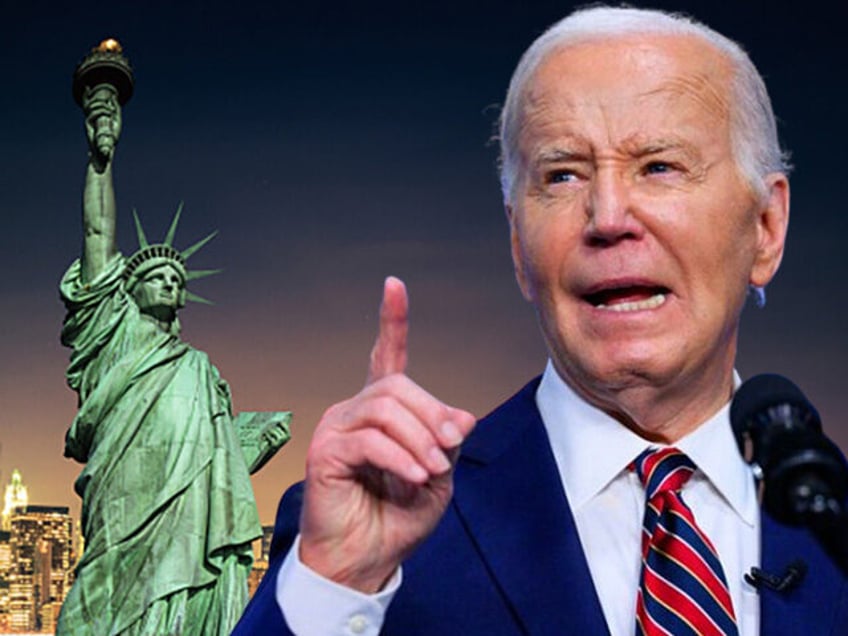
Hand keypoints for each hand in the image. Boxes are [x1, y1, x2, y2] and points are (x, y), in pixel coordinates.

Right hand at [82, 85, 121, 167]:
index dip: (86, 95)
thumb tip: (114, 98)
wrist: (105, 152)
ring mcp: (88, 122)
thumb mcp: (116, 121)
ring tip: (110, 109)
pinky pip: (92, 115)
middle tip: (107, 99)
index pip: (88, 103)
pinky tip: (108, 113)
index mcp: (94, 117)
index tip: (86, 86)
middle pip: (87, 104)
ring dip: (102, 105)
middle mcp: (89, 118)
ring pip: (90, 107)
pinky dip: (101, 112)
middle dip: (95, 98)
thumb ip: (115, 109)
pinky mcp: (88, 127)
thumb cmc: (110, 139)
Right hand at [299, 277, 475, 591]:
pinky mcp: (325, 449)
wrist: (366, 559)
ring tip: (432, 471)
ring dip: (419, 439)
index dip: (392, 320)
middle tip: (451, 447)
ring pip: (386, 408)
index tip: (394, 285)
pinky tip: (414, 477)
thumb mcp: (437, 475)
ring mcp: (337, 426)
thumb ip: (446, 441)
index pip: (387, 356)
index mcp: (383, 410)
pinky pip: (370, 439)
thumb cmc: (399, 517)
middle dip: (432, 414)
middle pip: (398, 385)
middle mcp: (356, 409)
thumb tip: (462, 416)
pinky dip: (399, 457)